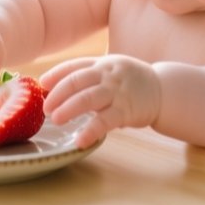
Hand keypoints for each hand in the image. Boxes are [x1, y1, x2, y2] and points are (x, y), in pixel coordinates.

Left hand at [40, 54, 161, 148]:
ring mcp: (117, 91)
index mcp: (102, 64)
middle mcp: (108, 74)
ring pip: (88, 98)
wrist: (163, 90)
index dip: (56, 74)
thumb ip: (89, 76)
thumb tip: (55, 88)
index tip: (41, 84)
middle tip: (45, 108)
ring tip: (56, 119)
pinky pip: (105, 121)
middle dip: (58, 94)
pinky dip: (90, 130)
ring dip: (69, 108)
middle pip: (77, 80)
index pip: (74, 66)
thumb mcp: (112, 70)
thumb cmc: (131, 82)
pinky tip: (79, 140)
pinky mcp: (126, 110)